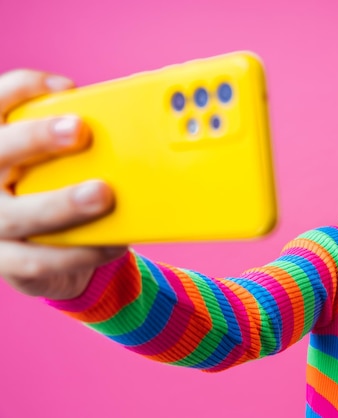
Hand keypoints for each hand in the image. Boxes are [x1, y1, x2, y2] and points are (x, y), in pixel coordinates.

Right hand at [0, 69, 126, 299]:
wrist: (44, 252)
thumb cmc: (55, 191)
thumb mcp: (59, 163)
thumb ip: (75, 145)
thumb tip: (123, 124)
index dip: (23, 89)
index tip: (66, 87)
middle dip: (35, 137)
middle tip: (78, 129)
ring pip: (17, 214)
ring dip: (62, 203)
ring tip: (101, 194)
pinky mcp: (5, 260)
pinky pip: (39, 260)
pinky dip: (79, 253)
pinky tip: (113, 243)